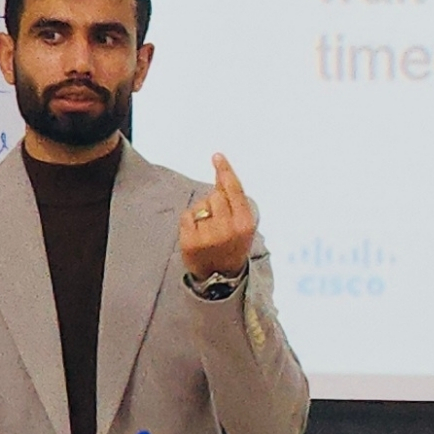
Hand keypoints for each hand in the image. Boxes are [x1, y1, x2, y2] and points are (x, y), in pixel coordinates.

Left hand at [177, 155, 258, 277]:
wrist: (222, 277)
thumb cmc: (233, 245)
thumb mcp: (242, 225)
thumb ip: (235, 202)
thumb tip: (222, 175)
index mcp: (245, 223)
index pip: (234, 190)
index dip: (225, 171)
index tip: (217, 156)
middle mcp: (229, 229)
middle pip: (215, 195)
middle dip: (214, 201)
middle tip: (218, 219)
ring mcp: (209, 236)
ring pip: (201, 205)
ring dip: (202, 211)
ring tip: (208, 229)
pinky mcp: (190, 241)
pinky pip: (187, 215)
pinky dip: (190, 221)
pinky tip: (197, 233)